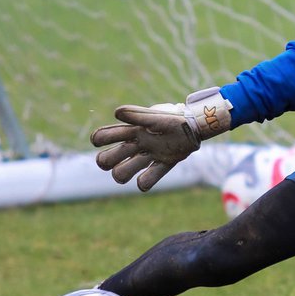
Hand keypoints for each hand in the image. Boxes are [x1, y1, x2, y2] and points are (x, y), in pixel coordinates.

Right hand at [90, 87, 231, 191]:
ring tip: (131, 168)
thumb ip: (137, 115)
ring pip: (122, 173)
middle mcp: (136, 145)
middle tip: (120, 156)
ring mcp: (148, 156)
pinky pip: (147, 180)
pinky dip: (144, 182)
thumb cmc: (173, 117)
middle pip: (108, 159)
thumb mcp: (155, 117)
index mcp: (132, 131)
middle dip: (107, 161)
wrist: (196, 125)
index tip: (100, 140)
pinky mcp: (163, 164)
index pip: (105, 136)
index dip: (99, 139)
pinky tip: (145, 179)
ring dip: (122, 173)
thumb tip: (116, 113)